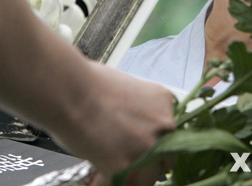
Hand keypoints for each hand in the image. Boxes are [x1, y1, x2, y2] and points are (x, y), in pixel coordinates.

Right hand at [49, 62, 175, 184]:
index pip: (170, 135)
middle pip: (166, 158)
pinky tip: (96, 175)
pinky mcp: (124, 165)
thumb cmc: (90, 85)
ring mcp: (146, 146)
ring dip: (131, 177)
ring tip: (109, 169)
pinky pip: (121, 184)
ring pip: (148, 178)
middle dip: (147, 163)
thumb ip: (142, 115)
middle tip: (127, 162)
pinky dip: (106, 182)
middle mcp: (163, 125)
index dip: (154, 146)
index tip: (143, 151)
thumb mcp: (131, 92)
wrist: (70, 89)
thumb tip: (137, 133)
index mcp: (165, 103)